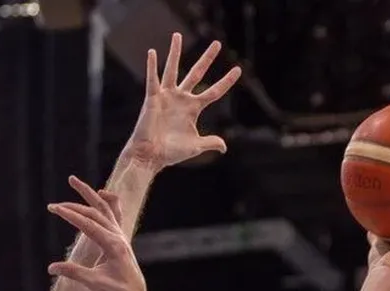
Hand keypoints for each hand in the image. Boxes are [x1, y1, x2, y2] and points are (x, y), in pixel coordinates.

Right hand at [48, 180, 147, 290]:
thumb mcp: (94, 283)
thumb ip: (73, 273)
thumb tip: (51, 268)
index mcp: (113, 245)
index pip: (88, 224)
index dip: (70, 216)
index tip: (54, 209)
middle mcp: (118, 236)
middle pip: (94, 212)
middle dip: (72, 207)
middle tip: (52, 205)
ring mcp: (120, 235)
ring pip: (104, 207)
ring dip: (88, 193)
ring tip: (73, 180)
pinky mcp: (120, 238)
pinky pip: (115, 213)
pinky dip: (109, 201)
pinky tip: (101, 192)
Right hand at [126, 32, 241, 171]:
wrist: (151, 156)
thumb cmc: (171, 152)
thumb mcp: (195, 147)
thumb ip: (210, 143)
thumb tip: (224, 147)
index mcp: (193, 108)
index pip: (213, 92)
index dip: (226, 81)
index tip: (238, 70)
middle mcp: (181, 98)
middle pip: (197, 73)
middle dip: (207, 59)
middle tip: (217, 43)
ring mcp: (167, 96)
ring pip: (173, 69)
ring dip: (175, 52)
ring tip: (177, 35)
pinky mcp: (153, 98)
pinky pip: (153, 79)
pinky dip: (152, 66)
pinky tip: (152, 52)